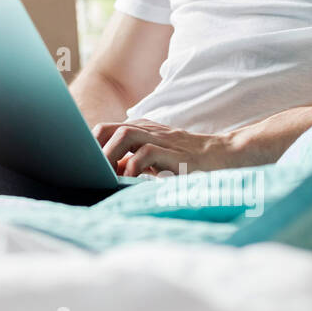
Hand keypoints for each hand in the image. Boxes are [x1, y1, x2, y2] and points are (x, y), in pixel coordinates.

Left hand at [91, 119, 251, 176]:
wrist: (229, 155)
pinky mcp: (176, 153)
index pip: (106, 130)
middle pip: (110, 129)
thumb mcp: (158, 160)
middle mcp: (150, 131)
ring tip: (106, 175)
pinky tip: (131, 181)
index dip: (90, 146)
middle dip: (95, 149)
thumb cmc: (191, 162)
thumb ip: (134, 162)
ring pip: (125, 135)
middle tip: (91, 172)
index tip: (83, 165)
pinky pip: (147, 153)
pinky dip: (134, 167)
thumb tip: (108, 174)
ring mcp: (163, 140)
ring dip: (111, 155)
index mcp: (143, 130)